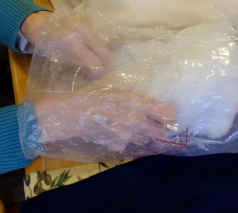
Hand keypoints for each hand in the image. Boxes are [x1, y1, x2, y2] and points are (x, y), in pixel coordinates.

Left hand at [20, 11, 110, 70]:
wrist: (40, 21)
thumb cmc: (44, 42)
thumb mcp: (56, 58)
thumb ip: (74, 65)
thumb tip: (91, 75)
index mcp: (72, 43)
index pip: (95, 62)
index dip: (97, 74)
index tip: (93, 78)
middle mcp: (83, 32)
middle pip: (105, 53)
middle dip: (104, 66)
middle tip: (96, 73)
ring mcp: (87, 25)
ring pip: (103, 45)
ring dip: (101, 56)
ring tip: (93, 63)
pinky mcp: (88, 21)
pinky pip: (98, 38)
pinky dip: (96, 47)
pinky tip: (89, 52)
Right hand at [32, 89, 176, 151]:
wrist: (69, 115)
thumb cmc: (91, 95)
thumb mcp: (116, 90)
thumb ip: (138, 100)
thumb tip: (160, 109)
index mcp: (135, 102)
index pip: (168, 114)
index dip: (168, 114)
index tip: (165, 112)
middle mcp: (135, 121)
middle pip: (161, 130)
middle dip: (160, 126)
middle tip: (152, 120)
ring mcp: (126, 137)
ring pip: (145, 138)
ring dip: (143, 133)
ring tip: (130, 123)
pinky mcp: (117, 146)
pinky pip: (129, 144)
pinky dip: (126, 139)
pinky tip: (115, 130)